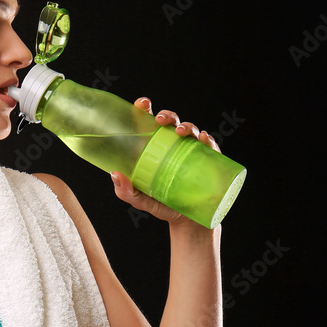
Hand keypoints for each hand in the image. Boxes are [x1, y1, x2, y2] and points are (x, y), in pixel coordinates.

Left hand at [109, 97, 220, 225]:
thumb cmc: (161, 205)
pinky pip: (211, 147)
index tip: (142, 104)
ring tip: (180, 132)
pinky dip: (208, 140)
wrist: (186, 222)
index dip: (146, 109)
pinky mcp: (208, 162)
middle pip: (171, 122)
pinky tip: (205, 139)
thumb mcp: (139, 199)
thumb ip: (125, 190)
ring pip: (191, 130)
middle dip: (168, 115)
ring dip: (187, 126)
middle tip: (160, 121)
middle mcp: (173, 146)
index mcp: (154, 148)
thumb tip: (115, 174)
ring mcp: (191, 152)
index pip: (149, 123)